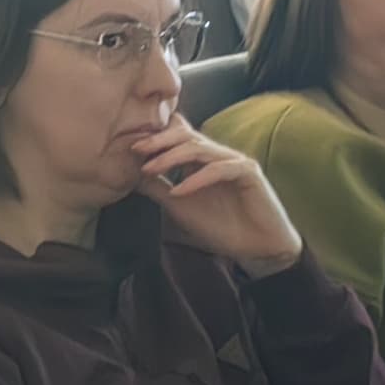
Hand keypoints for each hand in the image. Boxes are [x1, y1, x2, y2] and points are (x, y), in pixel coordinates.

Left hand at [127, 120, 301, 275]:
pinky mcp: (248, 172)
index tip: (128, 148)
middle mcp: (217, 155)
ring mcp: (234, 161)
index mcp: (201, 160)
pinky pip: (219, 169)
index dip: (154, 138)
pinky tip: (179, 191)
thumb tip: (129, 175)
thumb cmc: (221, 227)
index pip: (177, 137)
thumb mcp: (179, 206)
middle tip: (135, 149)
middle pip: (186, 135)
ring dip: (172, 158)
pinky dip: (196, 179)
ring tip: (150, 169)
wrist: (257, 249)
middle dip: (159, 140)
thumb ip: (158, 188)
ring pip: (199, 149)